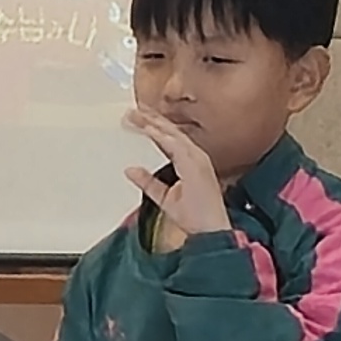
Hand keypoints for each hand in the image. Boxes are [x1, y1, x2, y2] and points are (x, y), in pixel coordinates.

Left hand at [124, 110, 229, 235]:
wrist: (211, 231)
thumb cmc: (196, 217)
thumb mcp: (164, 197)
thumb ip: (148, 182)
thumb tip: (130, 170)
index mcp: (191, 162)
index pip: (169, 140)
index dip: (153, 127)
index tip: (138, 118)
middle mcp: (196, 157)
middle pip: (171, 132)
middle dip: (151, 119)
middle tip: (133, 110)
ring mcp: (197, 159)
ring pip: (172, 134)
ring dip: (154, 123)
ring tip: (137, 114)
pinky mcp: (196, 165)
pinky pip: (176, 145)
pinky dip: (161, 136)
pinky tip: (148, 128)